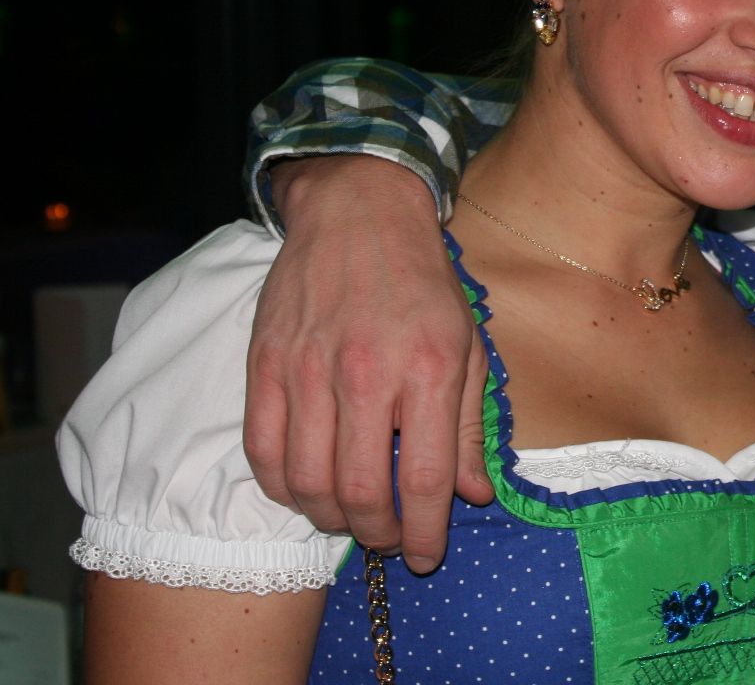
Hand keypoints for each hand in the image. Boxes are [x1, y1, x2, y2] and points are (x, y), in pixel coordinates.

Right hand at [244, 155, 491, 573]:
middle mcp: (365, 374)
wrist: (359, 214)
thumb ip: (468, 427)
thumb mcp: (468, 347)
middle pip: (358, 493)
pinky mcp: (264, 365)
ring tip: (350, 515)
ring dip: (329, 518)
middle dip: (376, 534)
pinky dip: (283, 487)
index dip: (423, 533)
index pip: (423, 479)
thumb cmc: (423, 283)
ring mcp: (307, 371)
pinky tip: (307, 487)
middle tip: (387, 538)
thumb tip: (474, 495)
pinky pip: (263, 452)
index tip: (423, 557)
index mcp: (427, 370)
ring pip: (306, 483)